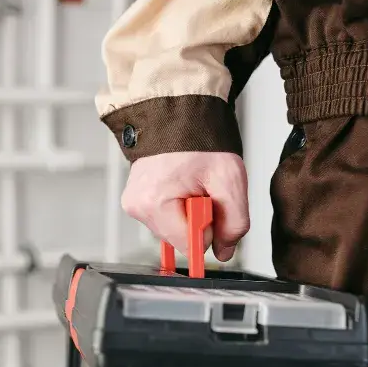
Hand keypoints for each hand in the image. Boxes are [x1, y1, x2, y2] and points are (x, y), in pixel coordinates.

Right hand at [121, 152, 248, 261]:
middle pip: (179, 239)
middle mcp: (138, 207)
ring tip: (190, 183)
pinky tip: (179, 185)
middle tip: (201, 189)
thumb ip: (234, 222)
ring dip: (187, 212)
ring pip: (171, 230)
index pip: (190, 245)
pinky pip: (162, 218)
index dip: (208, 227)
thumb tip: (225, 250)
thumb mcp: (229, 179)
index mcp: (155, 203)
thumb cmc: (199, 140)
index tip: (210, 202)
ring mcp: (133, 204)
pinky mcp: (134, 201)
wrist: (177, 116)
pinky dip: (176, 206)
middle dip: (197, 219)